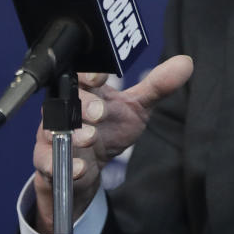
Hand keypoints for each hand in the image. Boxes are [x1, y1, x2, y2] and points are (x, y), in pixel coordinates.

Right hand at [32, 54, 192, 233]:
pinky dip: (65, 167)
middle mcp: (66, 110)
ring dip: (72, 135)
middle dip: (84, 106)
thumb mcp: (135, 108)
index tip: (101, 76)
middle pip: (67, 101)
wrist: (86, 171)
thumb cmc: (109, 130)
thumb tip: (185, 63)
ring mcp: (53, 137)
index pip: (83, 75)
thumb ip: (157, 86)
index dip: (90, 74)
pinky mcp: (48, 163)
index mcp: (86, 91)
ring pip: (53, 131)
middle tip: (100, 113)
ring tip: (89, 138)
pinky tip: (80, 169)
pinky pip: (49, 163)